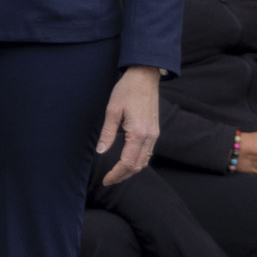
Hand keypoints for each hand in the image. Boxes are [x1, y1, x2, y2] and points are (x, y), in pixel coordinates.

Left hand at [95, 65, 163, 184]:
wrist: (145, 76)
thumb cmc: (127, 90)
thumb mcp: (112, 110)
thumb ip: (107, 133)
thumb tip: (101, 151)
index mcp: (138, 133)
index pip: (127, 163)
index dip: (116, 174)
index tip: (105, 179)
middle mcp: (149, 136)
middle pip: (138, 166)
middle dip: (123, 176)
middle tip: (108, 180)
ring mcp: (154, 134)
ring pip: (144, 161)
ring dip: (131, 170)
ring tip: (116, 173)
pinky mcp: (155, 131)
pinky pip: (148, 152)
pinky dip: (138, 161)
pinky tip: (127, 160)